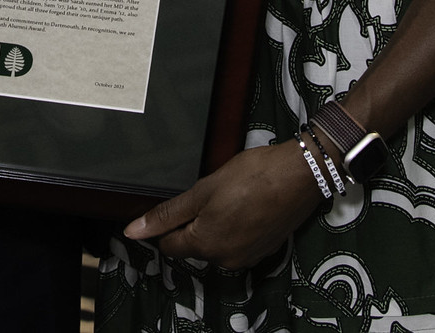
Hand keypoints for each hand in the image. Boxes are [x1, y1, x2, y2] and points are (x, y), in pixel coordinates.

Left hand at [121, 143, 323, 268]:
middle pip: (194, 245)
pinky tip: (245, 203)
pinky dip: (236, 225)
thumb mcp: (203, 190)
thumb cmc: (253, 177)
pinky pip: (238, 241)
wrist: (300, 174)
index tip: (174, 206)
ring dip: (216, 224)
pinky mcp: (265, 249)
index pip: (170, 245)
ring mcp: (247, 256)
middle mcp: (225, 259)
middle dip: (194, 222)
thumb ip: (168, 214)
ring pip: (217, 243)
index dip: (165, 225)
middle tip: (207, 193)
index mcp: (206, 245)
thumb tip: (133, 231)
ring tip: (229, 195)